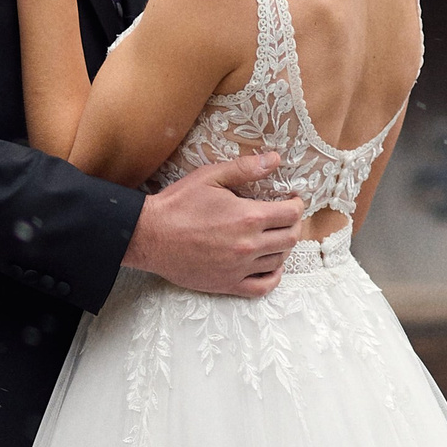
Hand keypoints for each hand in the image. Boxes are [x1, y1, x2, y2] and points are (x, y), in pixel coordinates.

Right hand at [122, 151, 304, 297]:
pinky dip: (274, 276)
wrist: (149, 236)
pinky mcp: (228, 284)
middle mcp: (249, 245)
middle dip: (293, 224)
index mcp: (248, 217)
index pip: (291, 214)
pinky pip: (263, 287)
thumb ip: (245, 168)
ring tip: (275, 236)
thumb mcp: (210, 177)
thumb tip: (274, 159)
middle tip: (285, 217)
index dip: (297, 204)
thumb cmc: (177, 204)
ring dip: (283, 247)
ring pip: (279, 261)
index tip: (292, 199)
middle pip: (290, 238)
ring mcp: (240, 267)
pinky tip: (270, 265)